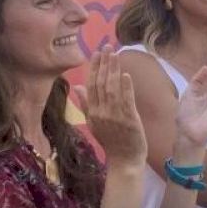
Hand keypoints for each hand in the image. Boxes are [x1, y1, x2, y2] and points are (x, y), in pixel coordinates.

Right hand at [73, 47, 145, 166]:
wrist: (124, 161)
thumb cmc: (111, 141)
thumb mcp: (93, 123)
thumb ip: (85, 104)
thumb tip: (77, 87)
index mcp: (92, 112)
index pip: (91, 85)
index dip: (94, 68)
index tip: (96, 53)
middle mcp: (101, 112)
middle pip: (101, 84)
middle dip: (104, 64)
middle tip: (107, 46)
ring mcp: (114, 116)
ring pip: (112, 89)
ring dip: (113, 70)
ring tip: (115, 55)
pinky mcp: (128, 120)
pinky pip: (126, 100)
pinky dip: (125, 87)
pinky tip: (125, 74)